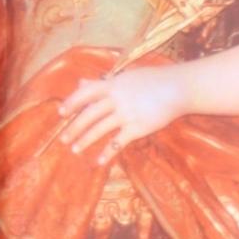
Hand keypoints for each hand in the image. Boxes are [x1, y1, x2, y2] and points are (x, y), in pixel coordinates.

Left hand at [56, 65, 182, 165]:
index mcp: (112, 84)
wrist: (177, 88)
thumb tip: (80, 82)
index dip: (72, 102)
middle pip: (89, 114)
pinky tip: (99, 161)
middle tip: (63, 139)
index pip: (86, 93)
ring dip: (85, 140)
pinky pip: (118, 142)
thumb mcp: (125, 77)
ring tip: (75, 149)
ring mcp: (127, 114)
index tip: (61, 113)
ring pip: (100, 129)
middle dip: (74, 127)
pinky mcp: (138, 127)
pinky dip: (107, 153)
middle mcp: (117, 99)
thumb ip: (102, 82)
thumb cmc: (151, 80)